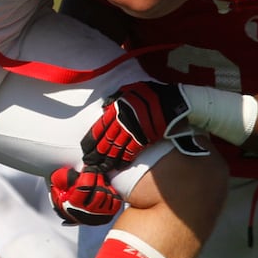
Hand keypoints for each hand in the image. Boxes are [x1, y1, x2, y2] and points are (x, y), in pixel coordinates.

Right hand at [49, 165, 122, 225]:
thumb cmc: (64, 193)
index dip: (89, 173)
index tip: (89, 167)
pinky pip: (117, 202)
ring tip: (99, 181)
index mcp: (73, 205)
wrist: (69, 208)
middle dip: (98, 178)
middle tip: (96, 172)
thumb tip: (77, 174)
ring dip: (105, 185)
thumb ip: (64, 176)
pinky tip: (106, 189)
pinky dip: (113, 193)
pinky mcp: (107, 216)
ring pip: (108, 196)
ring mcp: (98, 216)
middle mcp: (87, 214)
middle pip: (100, 192)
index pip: (86, 187)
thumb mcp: (58, 182)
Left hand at [81, 81, 208, 171]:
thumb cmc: (152, 93)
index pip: (99, 127)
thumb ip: (117, 97)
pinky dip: (125, 159)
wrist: (172, 100)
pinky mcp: (144, 137)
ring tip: (102, 168)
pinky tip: (120, 166)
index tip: (85, 149)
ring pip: (116, 147)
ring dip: (109, 159)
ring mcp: (133, 129)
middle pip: (106, 140)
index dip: (91, 140)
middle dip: (97, 153)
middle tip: (90, 163)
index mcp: (117, 108)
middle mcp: (122, 120)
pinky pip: (131, 150)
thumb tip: (105, 106)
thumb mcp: (131, 89)